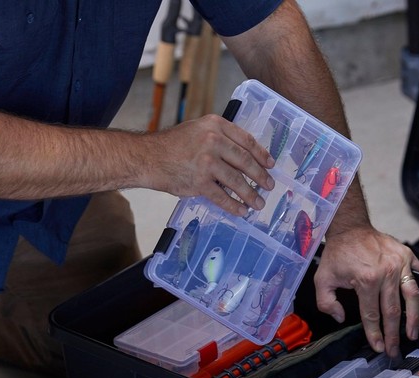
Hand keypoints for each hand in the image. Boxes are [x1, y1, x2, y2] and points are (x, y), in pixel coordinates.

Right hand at [143, 114, 275, 216]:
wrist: (148, 157)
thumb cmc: (172, 145)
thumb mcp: (197, 130)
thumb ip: (219, 138)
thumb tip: (242, 156)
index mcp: (215, 125)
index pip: (246, 140)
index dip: (261, 154)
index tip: (270, 164)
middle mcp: (213, 141)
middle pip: (245, 161)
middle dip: (261, 176)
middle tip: (269, 186)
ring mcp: (207, 162)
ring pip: (237, 181)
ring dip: (251, 194)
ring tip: (258, 203)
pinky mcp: (199, 182)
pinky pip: (222, 196)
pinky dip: (234, 205)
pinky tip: (242, 210)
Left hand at [314, 227, 418, 357]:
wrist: (350, 228)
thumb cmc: (338, 252)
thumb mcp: (322, 279)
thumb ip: (327, 302)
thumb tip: (341, 317)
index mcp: (366, 279)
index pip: (372, 315)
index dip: (375, 334)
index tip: (378, 346)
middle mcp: (386, 272)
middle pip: (393, 311)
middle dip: (394, 334)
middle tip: (394, 349)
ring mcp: (399, 263)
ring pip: (412, 297)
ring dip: (413, 318)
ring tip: (413, 334)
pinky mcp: (407, 256)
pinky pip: (417, 277)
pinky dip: (418, 292)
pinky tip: (418, 306)